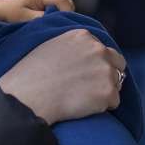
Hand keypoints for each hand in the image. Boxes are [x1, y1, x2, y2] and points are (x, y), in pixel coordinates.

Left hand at [0, 0, 75, 22]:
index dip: (66, 13)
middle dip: (63, 14)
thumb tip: (58, 21)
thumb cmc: (11, 14)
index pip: (61, 1)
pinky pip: (60, 4)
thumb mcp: (26, 18)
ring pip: (65, 3)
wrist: (3, 8)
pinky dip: (57, 12)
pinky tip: (47, 17)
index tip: (62, 25)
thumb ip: (42, 18)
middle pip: (66, 2)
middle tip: (53, 25)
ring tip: (48, 21)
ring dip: (60, 13)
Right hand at [0, 29, 124, 124]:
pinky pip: (113, 102)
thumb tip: (80, 55)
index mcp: (83, 36)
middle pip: (117, 63)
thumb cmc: (30, 75)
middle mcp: (98, 49)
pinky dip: (101, 107)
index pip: (102, 48)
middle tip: (88, 88)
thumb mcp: (49, 46)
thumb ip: (71, 46)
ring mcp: (105, 71)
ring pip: (116, 84)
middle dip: (107, 74)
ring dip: (103, 92)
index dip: (94, 63)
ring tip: (80, 99)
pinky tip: (81, 107)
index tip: (81, 74)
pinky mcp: (108, 92)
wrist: (27, 96)